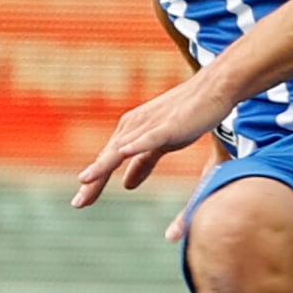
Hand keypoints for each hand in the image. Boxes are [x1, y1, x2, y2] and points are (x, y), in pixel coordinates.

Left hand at [73, 68, 237, 207]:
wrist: (214, 88)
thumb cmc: (189, 115)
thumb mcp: (162, 144)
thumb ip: (143, 163)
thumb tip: (126, 184)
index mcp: (131, 133)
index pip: (108, 161)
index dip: (95, 182)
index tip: (81, 202)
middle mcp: (134, 127)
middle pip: (109, 158)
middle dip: (92, 181)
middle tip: (78, 203)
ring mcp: (150, 125)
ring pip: (122, 150)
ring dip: (103, 166)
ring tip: (86, 181)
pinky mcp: (169, 125)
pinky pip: (150, 137)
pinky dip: (136, 146)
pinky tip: (124, 154)